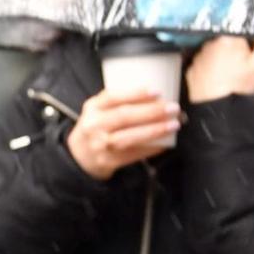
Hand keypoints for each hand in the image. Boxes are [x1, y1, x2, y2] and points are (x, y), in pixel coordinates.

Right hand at [67, 90, 183, 180]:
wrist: (79, 155)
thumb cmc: (97, 127)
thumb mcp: (98, 109)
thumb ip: (118, 100)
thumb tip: (159, 95)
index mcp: (92, 108)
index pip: (113, 97)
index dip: (136, 94)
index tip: (157, 92)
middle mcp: (93, 126)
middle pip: (124, 116)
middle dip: (152, 111)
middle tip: (173, 108)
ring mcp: (100, 145)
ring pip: (129, 137)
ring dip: (154, 130)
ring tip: (173, 124)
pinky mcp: (107, 161)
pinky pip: (133, 154)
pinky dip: (151, 148)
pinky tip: (165, 143)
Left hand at [186, 37, 253, 103]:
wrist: (220, 109)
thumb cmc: (242, 87)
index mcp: (229, 39)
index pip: (239, 33)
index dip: (245, 44)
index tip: (248, 55)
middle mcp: (209, 44)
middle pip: (224, 42)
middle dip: (231, 52)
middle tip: (238, 68)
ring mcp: (198, 58)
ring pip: (212, 54)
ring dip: (218, 61)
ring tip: (227, 77)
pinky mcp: (190, 70)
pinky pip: (202, 66)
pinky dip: (208, 71)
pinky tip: (216, 81)